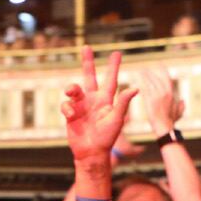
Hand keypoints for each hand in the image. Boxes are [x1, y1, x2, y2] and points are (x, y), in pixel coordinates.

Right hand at [61, 47, 137, 162]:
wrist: (91, 152)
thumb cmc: (107, 137)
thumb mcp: (116, 119)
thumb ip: (123, 103)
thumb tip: (135, 88)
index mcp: (106, 100)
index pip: (111, 79)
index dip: (114, 67)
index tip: (117, 53)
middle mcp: (93, 100)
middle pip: (90, 76)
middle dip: (88, 62)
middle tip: (87, 47)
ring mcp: (81, 106)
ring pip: (74, 89)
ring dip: (71, 88)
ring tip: (71, 91)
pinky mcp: (71, 114)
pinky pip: (65, 105)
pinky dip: (66, 108)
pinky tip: (70, 115)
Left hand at [137, 67, 184, 135]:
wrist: (164, 128)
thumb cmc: (170, 122)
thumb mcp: (178, 113)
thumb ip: (180, 106)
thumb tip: (183, 101)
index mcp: (171, 93)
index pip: (166, 78)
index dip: (162, 70)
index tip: (159, 64)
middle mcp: (165, 92)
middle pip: (157, 78)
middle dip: (151, 72)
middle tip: (145, 68)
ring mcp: (157, 96)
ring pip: (150, 82)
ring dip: (145, 75)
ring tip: (140, 71)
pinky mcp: (150, 100)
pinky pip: (144, 88)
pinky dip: (141, 83)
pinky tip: (136, 79)